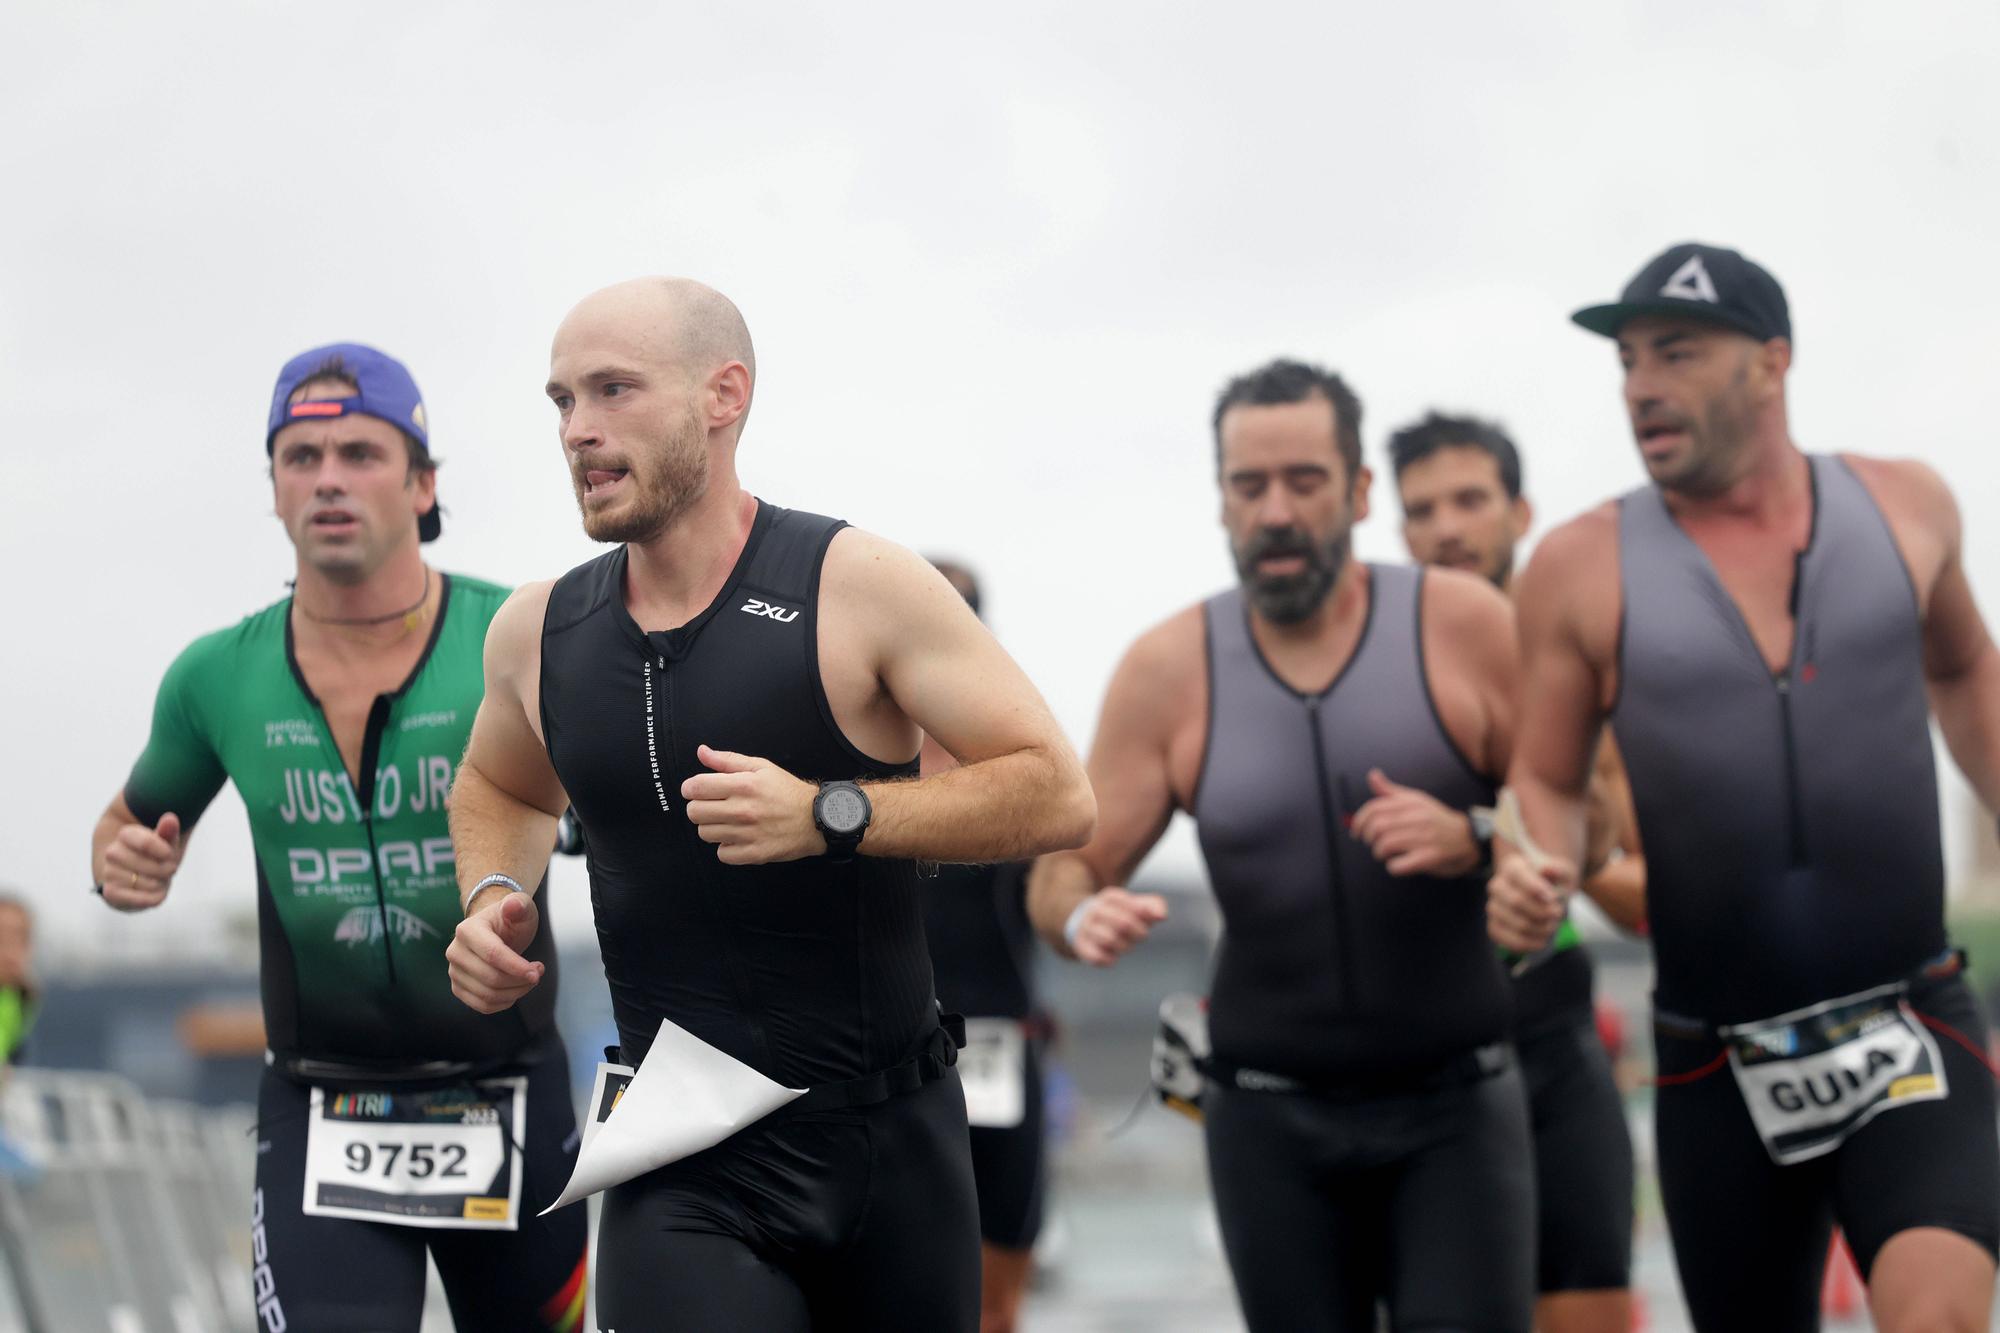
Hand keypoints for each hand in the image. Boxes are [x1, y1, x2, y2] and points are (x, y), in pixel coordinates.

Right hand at [100, 812, 182, 911]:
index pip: (147, 843)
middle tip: (168, 868)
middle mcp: (112, 852)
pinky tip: (157, 892)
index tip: (170, 854)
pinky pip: (140, 900)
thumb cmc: (153, 855)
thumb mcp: (164, 842)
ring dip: (161, 884)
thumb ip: (168, 832)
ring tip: (159, 879)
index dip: (166, 852)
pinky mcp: (110, 893)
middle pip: (152, 866)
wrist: (133, 875)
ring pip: (149, 883)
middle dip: (167, 869)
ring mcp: (109, 873)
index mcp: (126, 835)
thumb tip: (170, 819)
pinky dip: (155, 898)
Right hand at [447, 893, 544, 1013]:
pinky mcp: (458, 988)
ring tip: (529, 979)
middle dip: (520, 980)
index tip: (537, 972)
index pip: (493, 955)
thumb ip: (518, 905)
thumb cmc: (510, 919)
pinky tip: (516, 989)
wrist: (496, 930)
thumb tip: (512, 906)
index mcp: (467, 930)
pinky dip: (504, 1002)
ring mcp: (454, 972)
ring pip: (487, 995)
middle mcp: (455, 952)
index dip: (516, 967)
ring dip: (515, 993)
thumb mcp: (521, 907)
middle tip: (538, 972)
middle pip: (491, 978)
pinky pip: (482, 1006)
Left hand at [682, 745, 822, 864]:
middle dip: (699, 808)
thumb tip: (702, 752)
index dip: (690, 788)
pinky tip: (738, 837)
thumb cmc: (787, 791)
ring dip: (713, 828)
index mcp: (744, 785)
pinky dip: (727, 847)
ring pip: (705, 834)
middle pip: (695, 813)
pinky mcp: (754, 854)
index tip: (695, 790)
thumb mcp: (761, 767)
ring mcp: (749, 834)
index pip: (696, 787)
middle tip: (713, 806)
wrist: (817, 818)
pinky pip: (722, 854)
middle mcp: (744, 810)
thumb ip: (728, 760)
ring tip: (728, 822)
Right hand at [1067, 887, 1168, 966]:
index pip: (1133, 906)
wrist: (1088, 924)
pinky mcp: (1082, 946)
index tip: (1146, 921)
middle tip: (1141, 935)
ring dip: (1124, 947)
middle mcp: (1095, 909)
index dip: (1144, 917)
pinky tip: (1112, 956)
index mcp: (1110, 896)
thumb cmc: (1121, 915)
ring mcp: (1086, 927)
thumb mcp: (1137, 905)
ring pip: (1110, 939)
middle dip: (1139, 933)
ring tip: (1125, 945)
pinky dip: (1110, 959)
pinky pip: (1098, 957)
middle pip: (1124, 923)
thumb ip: (1154, 906)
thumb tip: (1162, 917)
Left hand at [1350, 769, 1479, 877]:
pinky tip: (1397, 864)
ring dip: (1379, 853)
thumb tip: (1372, 775)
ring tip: (1384, 854)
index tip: (1357, 832)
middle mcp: (1417, 817)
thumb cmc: (1435, 820)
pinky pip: (1399, 865)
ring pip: (1385, 845)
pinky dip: (1393, 867)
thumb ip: (1391, 792)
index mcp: (1411, 803)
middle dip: (1368, 839)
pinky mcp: (1430, 857)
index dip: (1359, 821)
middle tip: (1373, 844)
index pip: (1375, 808)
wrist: (1468, 839)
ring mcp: (1424, 837)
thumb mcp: (1415, 800)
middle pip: (1377, 827)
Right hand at [1486, 850, 1573, 953]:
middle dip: (1543, 912)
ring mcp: (1493, 908)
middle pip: (1516, 901)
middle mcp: (1497, 886)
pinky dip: (1532, 944)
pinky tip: (1543, 940)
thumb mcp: (1563, 874)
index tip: (1552, 898)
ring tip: (1552, 926)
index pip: (1518, 875)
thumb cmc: (1554, 885)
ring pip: (1518, 924)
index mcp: (1513, 868)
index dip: (1535, 888)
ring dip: (1542, 929)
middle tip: (1558, 913)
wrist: (1543, 898)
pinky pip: (1512, 942)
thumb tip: (1547, 870)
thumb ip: (1559, 871)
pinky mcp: (1494, 928)